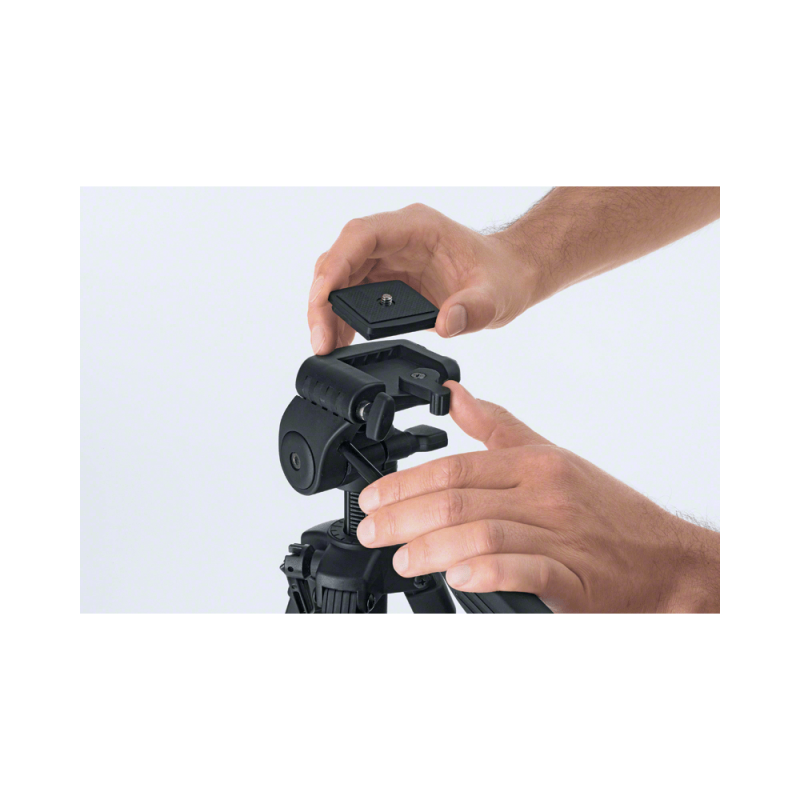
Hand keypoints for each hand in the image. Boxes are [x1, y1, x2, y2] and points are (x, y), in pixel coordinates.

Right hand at [307, 203, 535, 353]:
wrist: (510, 275)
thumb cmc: (502, 274)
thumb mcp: (496, 296)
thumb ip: (473, 309)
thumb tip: (445, 324)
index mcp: (416, 227)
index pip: (360, 236)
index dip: (336, 264)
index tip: (323, 298)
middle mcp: (395, 238)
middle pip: (340, 258)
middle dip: (323, 298)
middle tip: (321, 339)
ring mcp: (388, 257)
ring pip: (340, 277)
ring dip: (327, 311)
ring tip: (327, 346)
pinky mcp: (387, 279)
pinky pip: (352, 294)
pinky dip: (341, 317)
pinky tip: (340, 340)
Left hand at [355, 382, 719, 612]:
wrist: (665, 559)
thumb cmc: (606, 509)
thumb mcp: (551, 457)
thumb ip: (498, 428)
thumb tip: (454, 395)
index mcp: (534, 465)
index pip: (456, 468)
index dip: (405, 483)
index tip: (371, 499)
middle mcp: (544, 495)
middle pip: (459, 500)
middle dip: (404, 517)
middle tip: (369, 531)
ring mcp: (559, 536)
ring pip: (483, 534)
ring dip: (434, 548)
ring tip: (402, 559)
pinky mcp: (573, 578)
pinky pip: (525, 571)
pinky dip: (488, 573)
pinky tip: (457, 579)